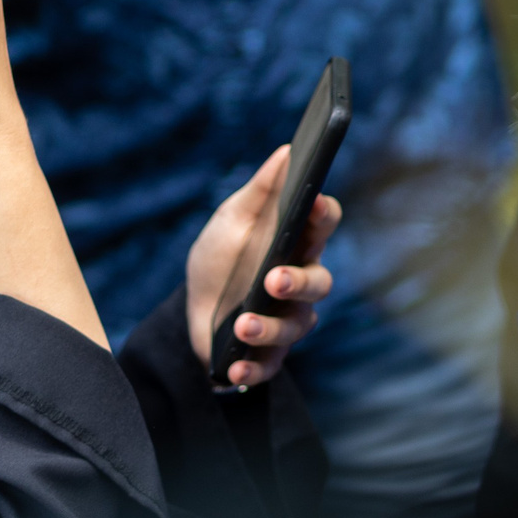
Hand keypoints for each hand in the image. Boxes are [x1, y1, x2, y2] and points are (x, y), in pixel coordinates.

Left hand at [184, 143, 339, 387]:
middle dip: (299, 282)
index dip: (323, 214)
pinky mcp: (268, 353)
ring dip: (270, 327)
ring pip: (298, 325)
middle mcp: (301, 281)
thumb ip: (261, 191)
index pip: (323, 223)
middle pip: (320, 282)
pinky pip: (270, 364)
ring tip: (242, 325)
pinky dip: (253, 367)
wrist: (194, 307)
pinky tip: (234, 366)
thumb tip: (286, 151)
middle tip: (273, 280)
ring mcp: (288, 319)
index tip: (313, 202)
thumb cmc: (222, 256)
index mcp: (296, 242)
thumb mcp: (232, 219)